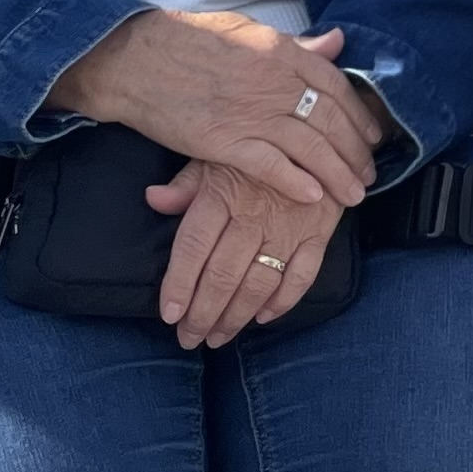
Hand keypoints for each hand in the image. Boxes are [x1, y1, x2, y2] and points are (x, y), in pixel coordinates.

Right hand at [47, 11, 380, 214]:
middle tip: (369, 173)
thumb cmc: (188, 42)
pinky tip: (314, 196)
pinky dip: (296, 181)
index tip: (373, 135)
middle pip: (331, 121)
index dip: (360, 115)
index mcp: (281, 52)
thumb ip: (295, 45)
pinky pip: (271, 166)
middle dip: (356, 151)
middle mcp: (274, 82)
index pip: (337, 87)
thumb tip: (335, 42)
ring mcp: (251, 113)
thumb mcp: (248, 31)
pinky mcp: (224, 142)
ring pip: (310, 147)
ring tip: (354, 194)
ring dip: (338, 173)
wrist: (137, 59)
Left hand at [143, 158, 341, 347]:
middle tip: (190, 339)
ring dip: (236, 316)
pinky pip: (302, 276)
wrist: (320, 132)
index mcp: (222, 193)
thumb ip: (186, 183)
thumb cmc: (258, 145)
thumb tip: (152, 199)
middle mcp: (253, 214)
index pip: (193, 247)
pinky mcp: (318, 232)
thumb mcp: (217, 152)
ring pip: (258, 283)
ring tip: (218, 337)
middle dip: (203, 315)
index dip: (179, 285)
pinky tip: (264, 317)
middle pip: (223, 275)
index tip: (169, 316)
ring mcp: (288, 226)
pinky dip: (283, 302)